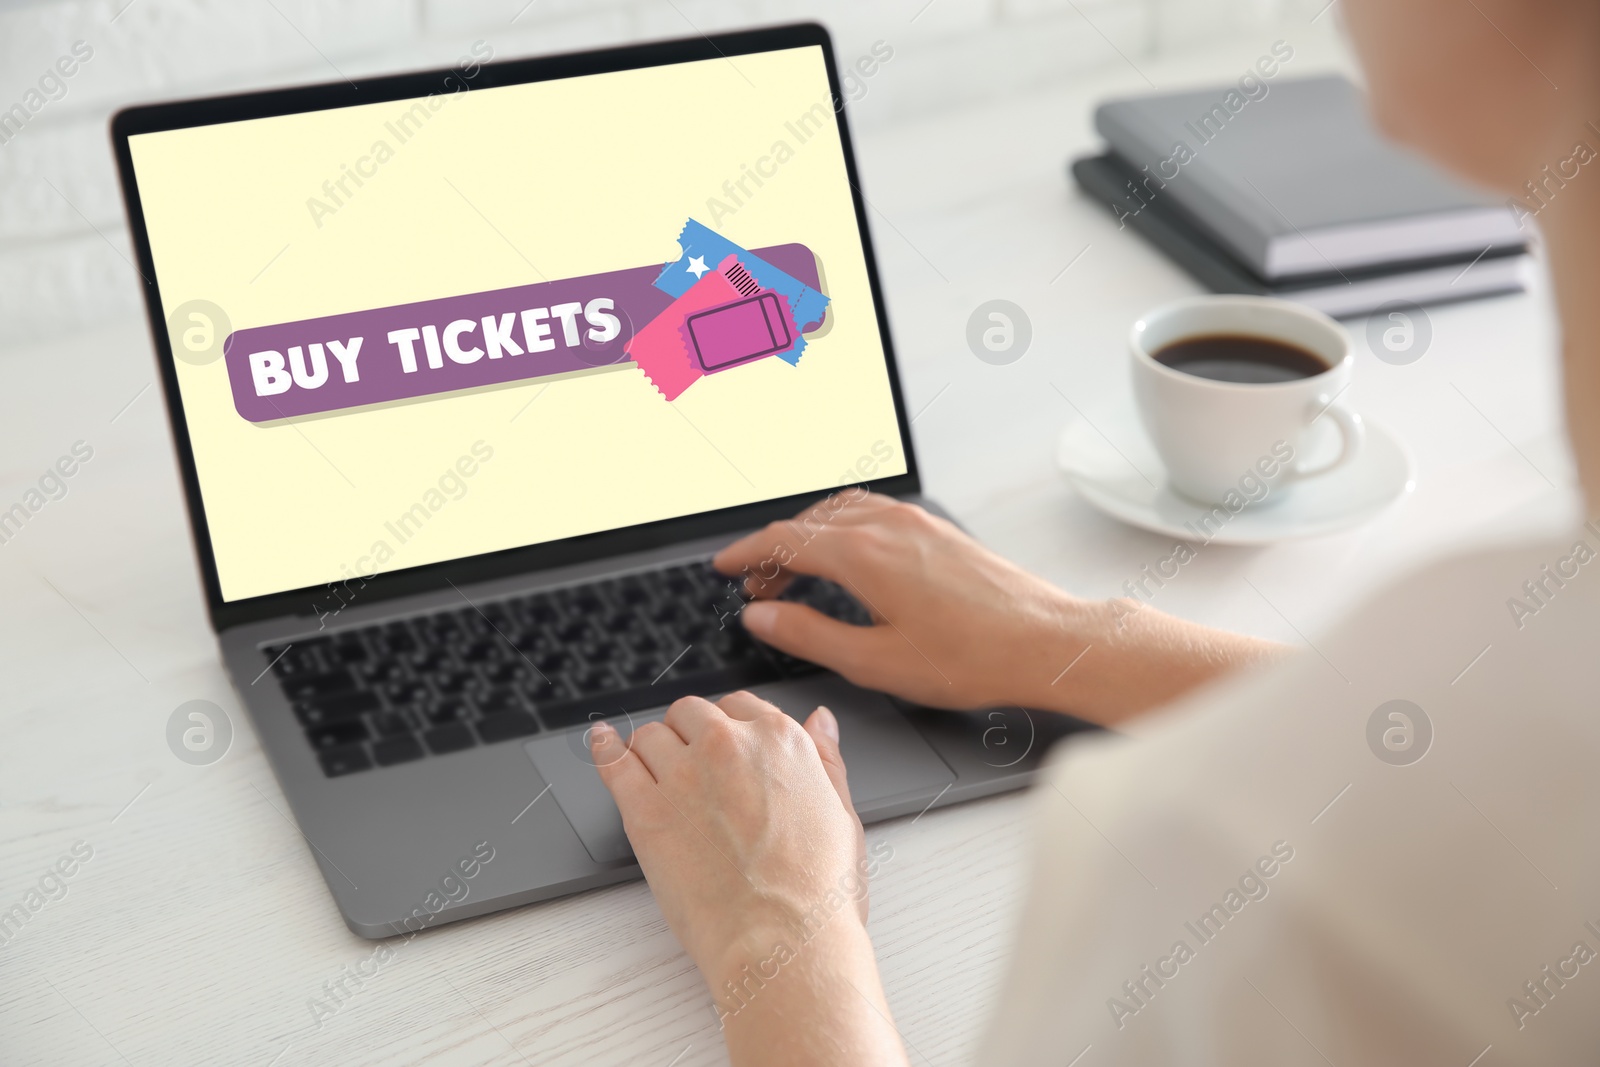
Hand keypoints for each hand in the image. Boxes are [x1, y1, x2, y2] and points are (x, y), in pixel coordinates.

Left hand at [591, 692, 907, 1065]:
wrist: (781, 941)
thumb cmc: (818, 892)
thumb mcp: (841, 813)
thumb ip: (825, 757)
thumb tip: (821, 720)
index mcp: (779, 740)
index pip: (739, 706)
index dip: (729, 727)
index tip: (723, 746)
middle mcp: (727, 744)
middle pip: (691, 714)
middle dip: (690, 735)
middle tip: (693, 768)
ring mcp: (682, 776)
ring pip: (650, 735)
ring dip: (653, 750)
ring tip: (656, 774)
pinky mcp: (644, 811)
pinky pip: (613, 762)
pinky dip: (605, 748)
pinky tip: (603, 743)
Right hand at [714, 493, 1281, 724]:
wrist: (1046, 642)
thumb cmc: (972, 656)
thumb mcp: (875, 661)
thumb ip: (809, 635)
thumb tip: (763, 617)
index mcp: (864, 554)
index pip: (785, 541)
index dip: (746, 555)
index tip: (724, 567)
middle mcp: (888, 525)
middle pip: (809, 522)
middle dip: (774, 551)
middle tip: (756, 588)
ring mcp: (917, 522)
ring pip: (842, 511)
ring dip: (808, 535)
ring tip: (795, 573)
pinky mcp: (939, 530)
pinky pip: (872, 512)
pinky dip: (841, 527)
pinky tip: (848, 555)